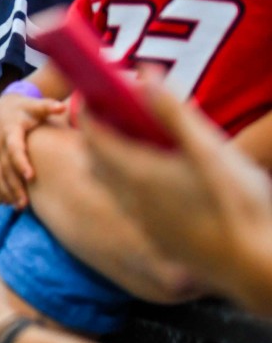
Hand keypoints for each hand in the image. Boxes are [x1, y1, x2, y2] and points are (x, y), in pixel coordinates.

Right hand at [0, 92, 66, 207]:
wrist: (4, 108)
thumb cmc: (25, 108)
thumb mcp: (35, 105)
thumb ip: (48, 106)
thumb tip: (61, 106)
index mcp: (10, 130)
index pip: (14, 148)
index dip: (20, 161)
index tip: (31, 176)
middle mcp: (0, 144)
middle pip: (5, 167)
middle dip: (14, 185)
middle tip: (25, 203)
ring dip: (6, 192)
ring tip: (19, 208)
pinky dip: (0, 192)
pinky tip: (9, 205)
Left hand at [84, 76, 271, 310]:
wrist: (257, 269)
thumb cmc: (238, 205)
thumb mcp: (209, 150)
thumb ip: (172, 112)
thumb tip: (142, 73)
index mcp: (136, 174)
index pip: (93, 136)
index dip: (88, 111)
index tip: (93, 92)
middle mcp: (131, 199)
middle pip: (96, 159)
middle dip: (97, 132)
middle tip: (113, 111)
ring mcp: (144, 221)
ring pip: (112, 183)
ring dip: (112, 158)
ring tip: (137, 139)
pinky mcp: (159, 237)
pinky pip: (130, 203)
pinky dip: (130, 182)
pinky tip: (162, 177)